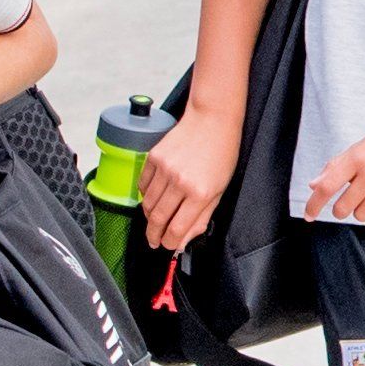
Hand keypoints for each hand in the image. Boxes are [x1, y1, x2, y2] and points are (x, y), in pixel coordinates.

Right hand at [140, 107, 242, 250]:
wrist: (212, 119)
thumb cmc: (221, 154)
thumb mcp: (220, 190)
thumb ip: (201, 218)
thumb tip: (184, 239)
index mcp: (200, 193)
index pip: (176, 230)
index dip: (169, 243)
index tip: (167, 246)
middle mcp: (180, 182)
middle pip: (157, 220)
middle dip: (154, 236)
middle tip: (154, 241)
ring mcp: (165, 169)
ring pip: (147, 204)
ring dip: (149, 217)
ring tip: (154, 221)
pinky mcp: (154, 157)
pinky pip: (142, 185)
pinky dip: (145, 195)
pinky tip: (153, 198)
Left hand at [305, 112, 364, 225]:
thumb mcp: (362, 147)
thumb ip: (336, 165)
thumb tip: (313, 186)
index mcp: (356, 157)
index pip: (326, 187)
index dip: (313, 205)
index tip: (308, 216)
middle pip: (342, 208)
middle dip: (341, 210)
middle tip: (349, 201)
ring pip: (361, 216)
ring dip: (361, 212)